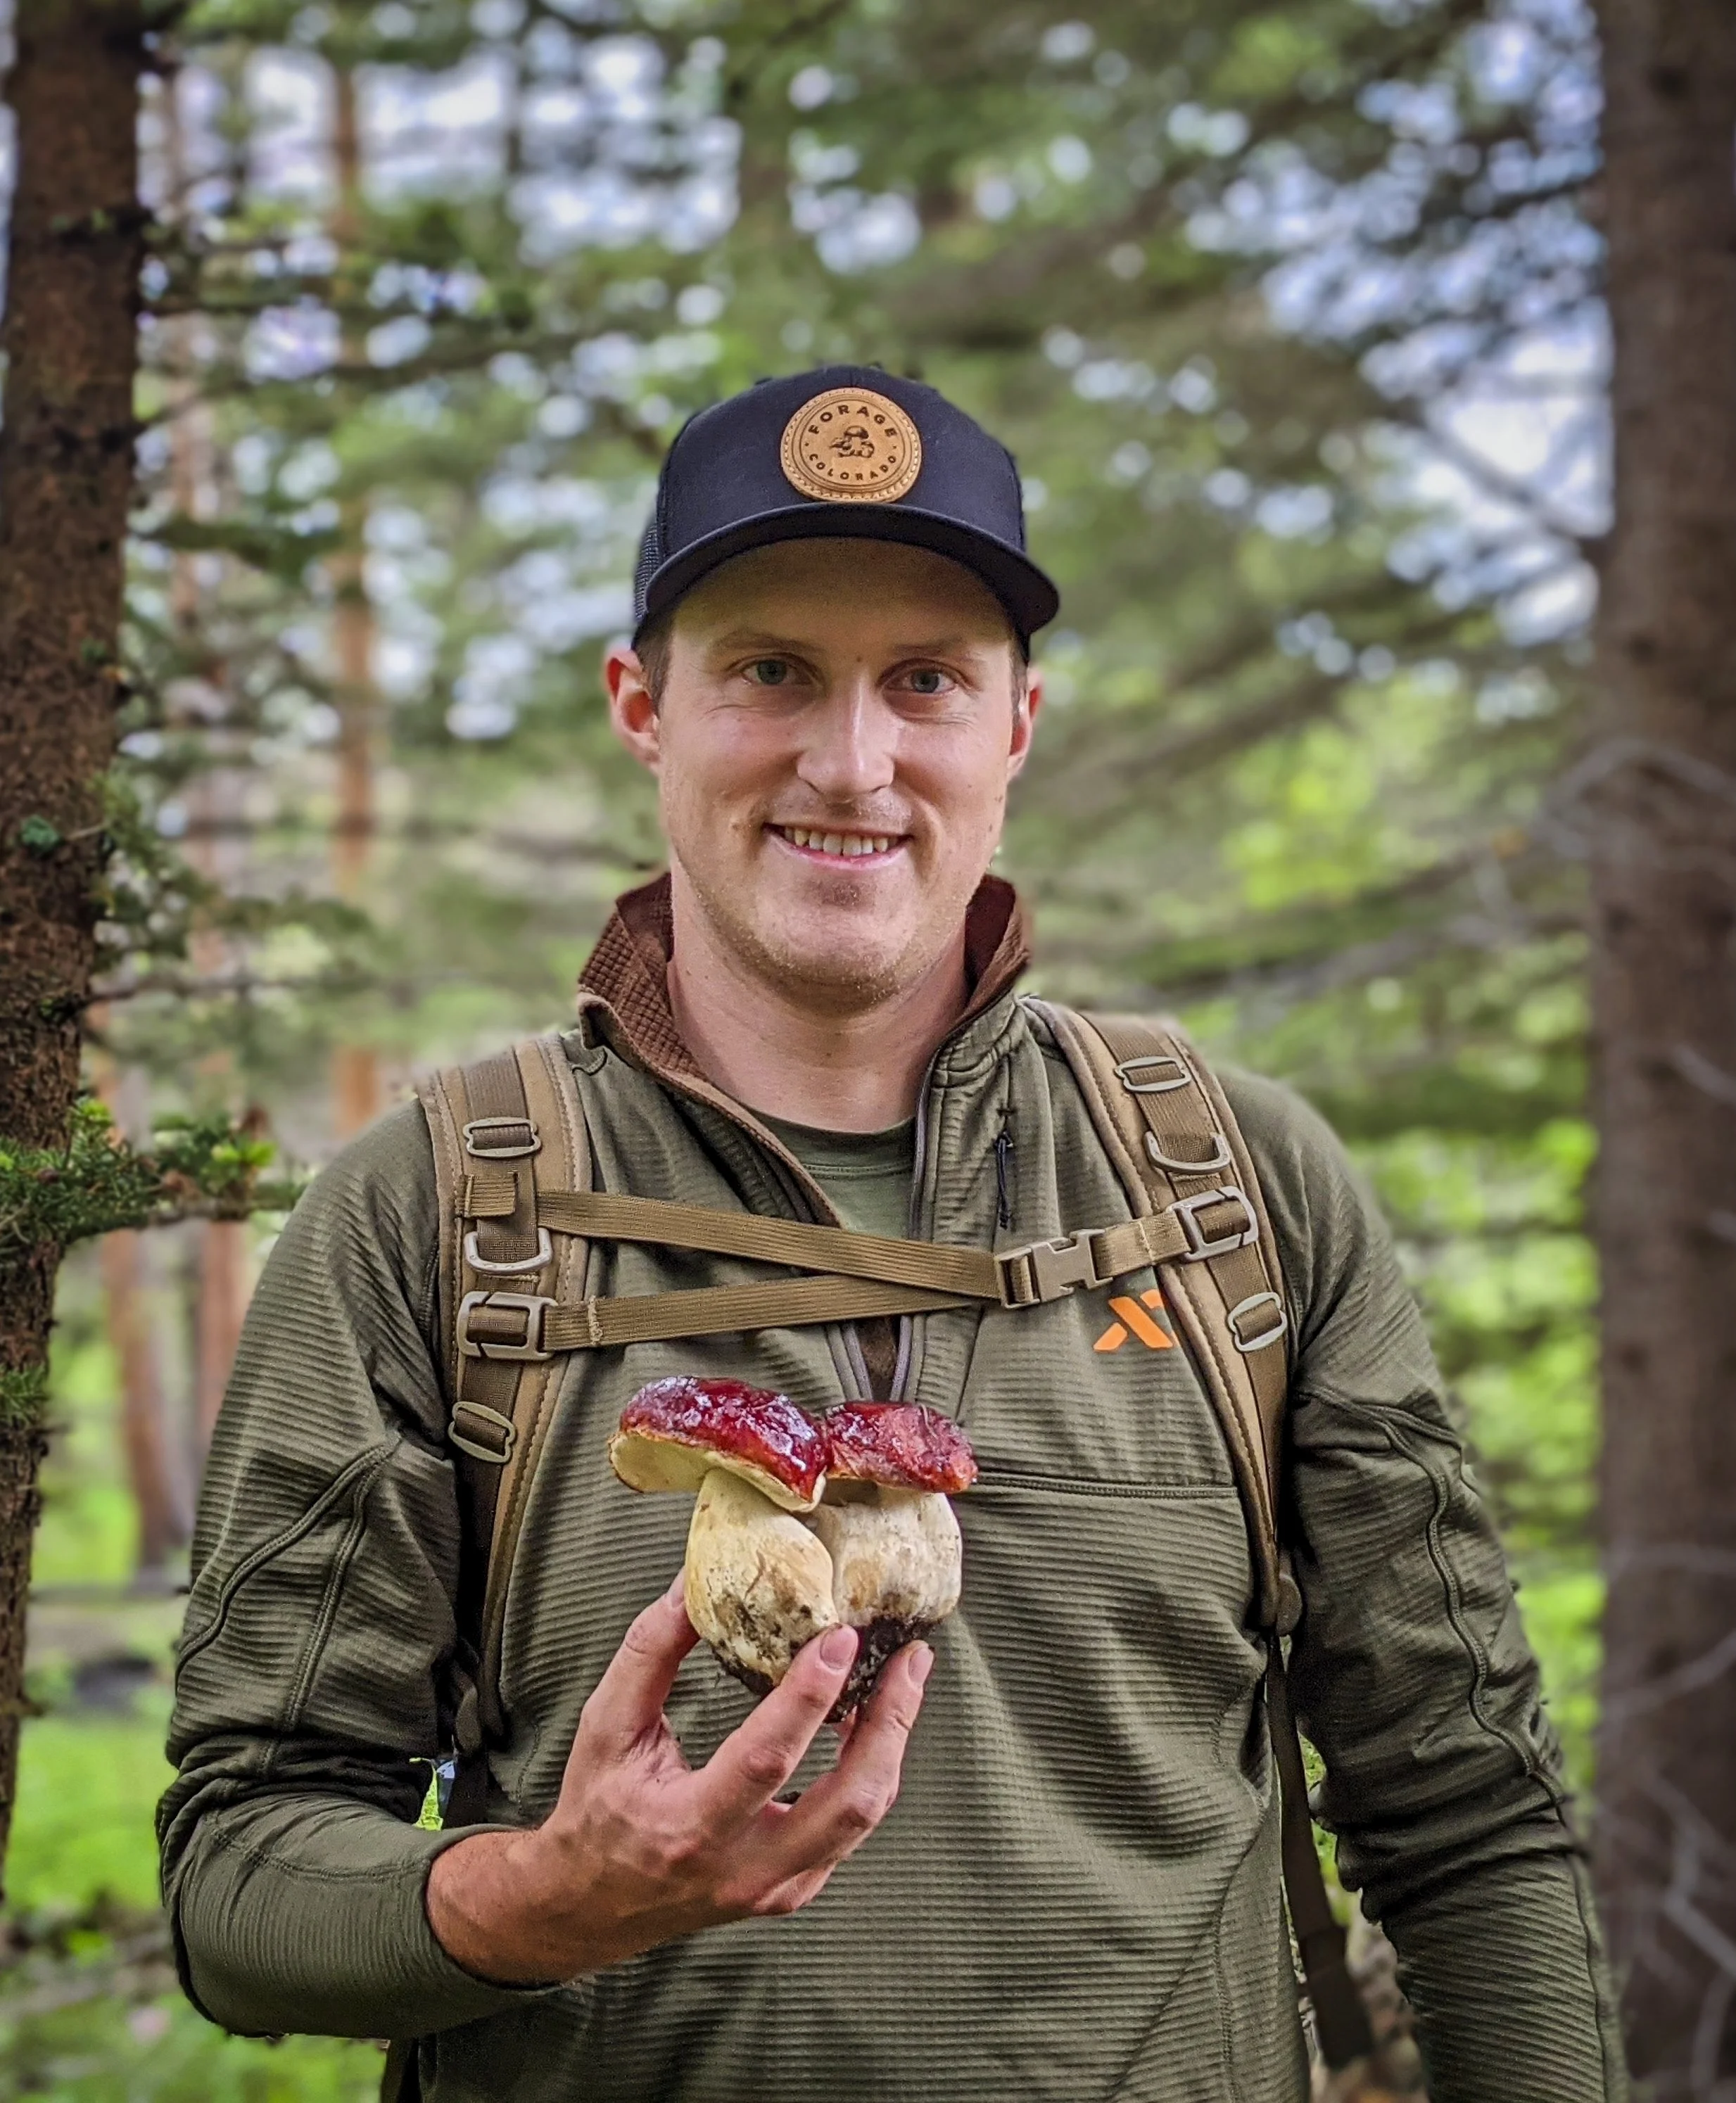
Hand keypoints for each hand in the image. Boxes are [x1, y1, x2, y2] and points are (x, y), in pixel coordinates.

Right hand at [425, 1575, 932, 1983]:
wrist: (590, 1905)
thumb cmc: (597, 1807)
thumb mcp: (606, 1725)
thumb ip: (650, 1652)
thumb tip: (694, 1583)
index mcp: (688, 1827)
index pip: (765, 1760)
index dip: (808, 1697)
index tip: (841, 1638)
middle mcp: (740, 1868)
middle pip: (844, 1804)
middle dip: (889, 1725)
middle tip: (910, 1658)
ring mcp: (774, 1888)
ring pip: (860, 1821)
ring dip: (890, 1745)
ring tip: (904, 1680)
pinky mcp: (791, 1892)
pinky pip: (849, 1833)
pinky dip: (870, 1774)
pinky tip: (872, 1725)